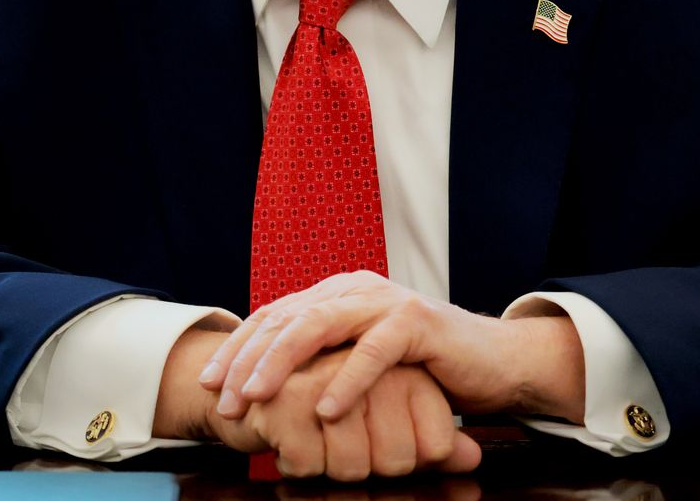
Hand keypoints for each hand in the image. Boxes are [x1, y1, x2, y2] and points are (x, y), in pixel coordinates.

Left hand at [201, 271, 584, 426]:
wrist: (492, 363)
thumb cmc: (422, 370)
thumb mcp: (360, 363)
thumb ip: (320, 363)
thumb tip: (258, 391)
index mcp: (337, 295)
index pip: (273, 316)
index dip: (236, 348)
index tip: (207, 384)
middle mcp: (356, 290)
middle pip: (286, 318)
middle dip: (247, 360)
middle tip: (222, 398)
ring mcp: (387, 302)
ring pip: (319, 326)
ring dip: (282, 364)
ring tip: (256, 397)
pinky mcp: (418, 323)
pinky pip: (374, 352)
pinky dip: (346, 381)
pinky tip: (325, 409)